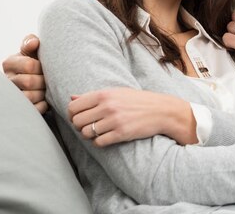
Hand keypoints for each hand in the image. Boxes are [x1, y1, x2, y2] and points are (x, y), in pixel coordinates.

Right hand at [2, 34, 47, 113]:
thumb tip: (34, 42)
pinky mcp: (22, 108)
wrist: (41, 76)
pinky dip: (44, 104)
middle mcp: (8, 80)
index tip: (44, 66)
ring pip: (30, 97)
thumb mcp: (33, 50)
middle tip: (48, 78)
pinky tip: (46, 99)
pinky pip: (35, 109)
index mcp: (10, 63)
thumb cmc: (37, 61)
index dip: (41, 66)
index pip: (29, 65)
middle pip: (29, 82)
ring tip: (46, 88)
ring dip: (43, 93)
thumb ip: (30, 43)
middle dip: (43, 80)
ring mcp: (14, 96)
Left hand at [68, 88, 197, 146]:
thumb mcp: (117, 92)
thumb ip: (93, 96)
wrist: (162, 110)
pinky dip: (100, 142)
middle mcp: (108, 106)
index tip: (78, 118)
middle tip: (90, 126)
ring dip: (90, 135)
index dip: (72, 115)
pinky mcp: (121, 133)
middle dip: (80, 126)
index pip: (73, 107)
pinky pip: (99, 142)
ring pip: (86, 133)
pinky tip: (107, 137)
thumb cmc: (138, 101)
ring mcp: (114, 120)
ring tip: (100, 131)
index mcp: (104, 94)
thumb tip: (71, 98)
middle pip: (77, 121)